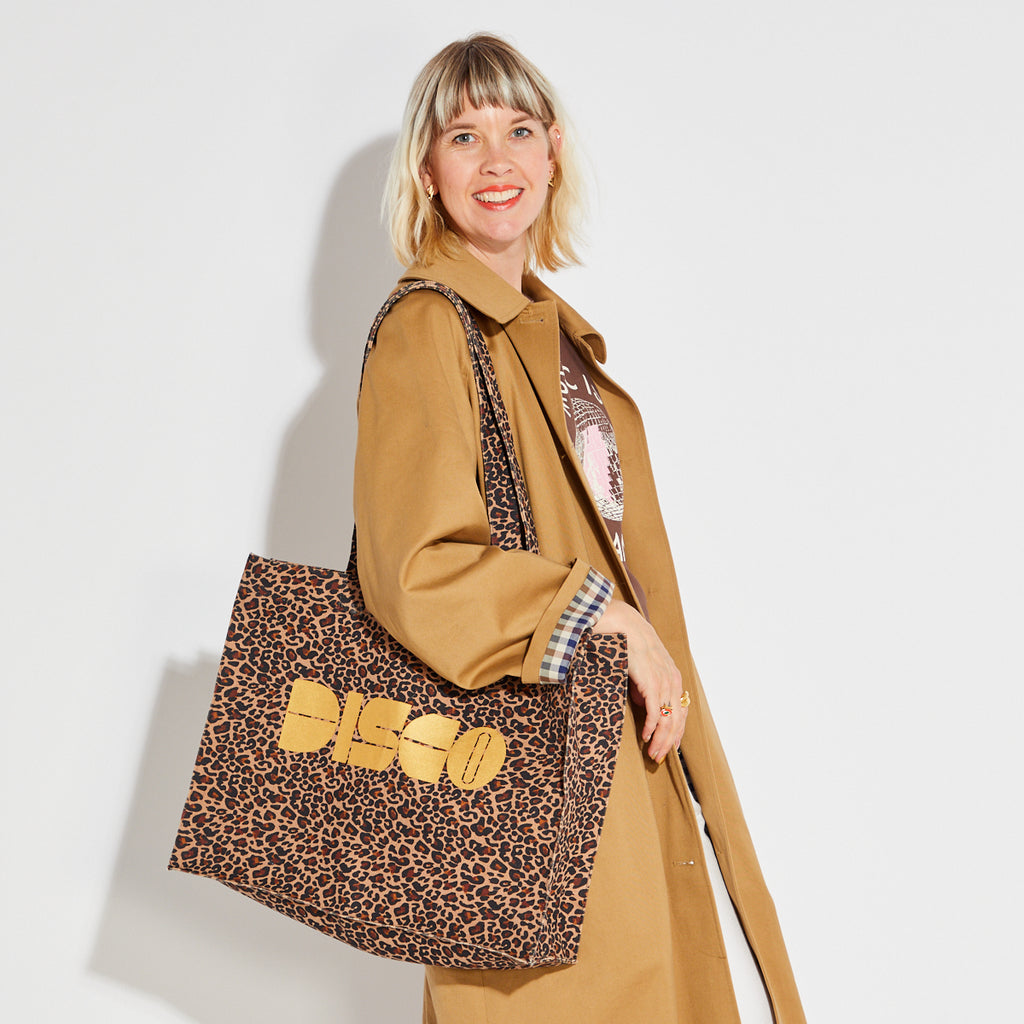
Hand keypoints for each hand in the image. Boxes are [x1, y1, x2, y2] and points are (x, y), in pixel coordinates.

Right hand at [591, 599, 687, 762]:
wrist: (622, 624)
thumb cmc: (629, 644)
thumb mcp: (643, 668)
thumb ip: (646, 687)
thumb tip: (644, 705)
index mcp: (673, 677)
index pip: (681, 712)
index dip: (677, 732)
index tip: (670, 748)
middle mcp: (673, 681)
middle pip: (678, 719)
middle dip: (669, 742)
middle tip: (659, 758)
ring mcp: (664, 682)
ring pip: (669, 720)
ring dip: (661, 739)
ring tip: (653, 753)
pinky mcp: (651, 682)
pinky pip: (656, 711)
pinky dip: (652, 727)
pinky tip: (646, 736)